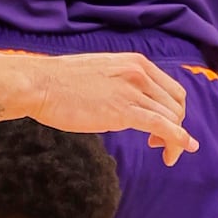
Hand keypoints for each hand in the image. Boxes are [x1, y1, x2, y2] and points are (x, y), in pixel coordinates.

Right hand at [23, 53, 196, 164]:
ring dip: (175, 139)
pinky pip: (163, 126)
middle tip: (156, 144)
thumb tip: (121, 102)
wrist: (39, 84)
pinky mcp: (124, 111)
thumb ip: (118, 84)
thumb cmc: (59, 83)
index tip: (159, 128)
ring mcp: (132, 91)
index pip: (171, 89)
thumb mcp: (99, 74)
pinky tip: (178, 153)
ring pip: (172, 117)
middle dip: (175, 126)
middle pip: (176, 104)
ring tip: (164, 155)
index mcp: (135, 63)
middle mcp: (139, 74)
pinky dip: (177, 140)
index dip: (172, 111)